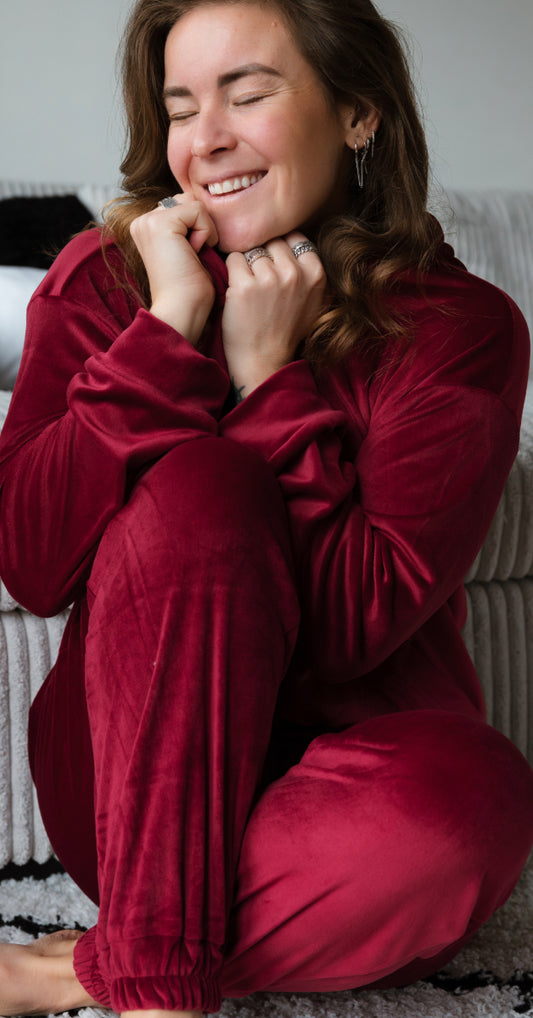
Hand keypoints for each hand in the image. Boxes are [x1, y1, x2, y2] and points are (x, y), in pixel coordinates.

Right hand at [130, 193, 218, 344]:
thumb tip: (204, 207)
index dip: (197, 229)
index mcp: (145, 227)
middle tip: (192, 257)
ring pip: (194, 204)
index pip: (184, 206)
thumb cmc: (189, 289)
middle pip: (189, 201)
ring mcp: (148, 220)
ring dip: (203, 230)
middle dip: (200, 226)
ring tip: (192, 256)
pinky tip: (194, 253)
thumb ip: (187, 226)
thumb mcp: (187, 250)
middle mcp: (142, 220)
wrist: (180, 310)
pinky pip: (198, 211)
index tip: (189, 257)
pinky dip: (206, 233)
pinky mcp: (161, 223)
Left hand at [222, 232, 325, 397]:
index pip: (295, 238)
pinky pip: (233, 259)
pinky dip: (231, 271)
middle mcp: (294, 274)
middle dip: (263, 256)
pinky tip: (236, 289)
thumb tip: (300, 245)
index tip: (275, 265)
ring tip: (249, 287)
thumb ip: (311, 274)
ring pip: (252, 249)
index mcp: (315, 274)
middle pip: (272, 242)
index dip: (281, 249)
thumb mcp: (314, 303)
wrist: (264, 361)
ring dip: (246, 264)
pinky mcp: (244, 286)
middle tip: (259, 279)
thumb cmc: (286, 333)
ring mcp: (269, 278)